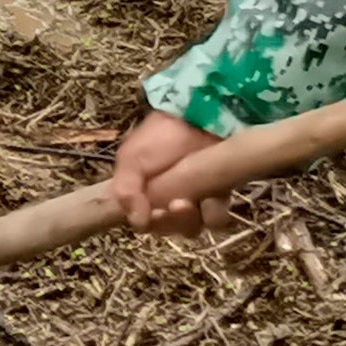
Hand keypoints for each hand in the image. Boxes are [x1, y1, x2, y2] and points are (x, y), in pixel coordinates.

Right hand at [108, 108, 227, 232]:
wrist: (196, 117)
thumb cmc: (159, 137)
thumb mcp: (131, 160)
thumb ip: (126, 191)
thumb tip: (137, 224)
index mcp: (144, 195)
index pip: (145, 223)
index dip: (150, 224)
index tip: (154, 215)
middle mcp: (168, 201)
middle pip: (169, 228)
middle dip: (170, 222)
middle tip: (175, 205)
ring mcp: (195, 200)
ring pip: (192, 227)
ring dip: (190, 220)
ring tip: (190, 202)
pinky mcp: (219, 197)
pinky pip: (216, 219)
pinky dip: (213, 213)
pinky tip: (210, 198)